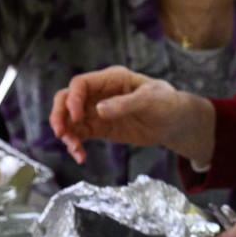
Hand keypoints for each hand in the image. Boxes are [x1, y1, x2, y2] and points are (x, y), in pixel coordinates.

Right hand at [48, 65, 215, 163]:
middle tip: (61, 132)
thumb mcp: (150, 100)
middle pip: (67, 99)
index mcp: (111, 79)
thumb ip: (125, 104)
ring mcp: (97, 111)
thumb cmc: (166, 103)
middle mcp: (99, 93)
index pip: (81, 84)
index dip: (73, 99)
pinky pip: (80, 135)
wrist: (176, 122)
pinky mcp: (100, 128)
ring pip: (70, 120)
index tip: (77, 117)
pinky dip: (76, 145)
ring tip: (75, 150)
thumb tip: (99, 110)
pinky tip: (81, 157)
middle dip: (59, 115)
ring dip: (67, 134)